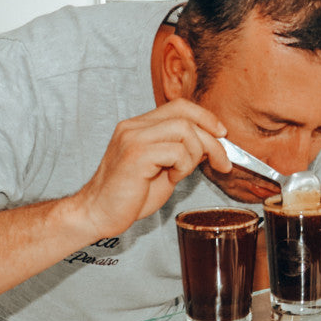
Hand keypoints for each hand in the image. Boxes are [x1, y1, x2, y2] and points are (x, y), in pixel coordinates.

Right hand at [71, 99, 230, 238]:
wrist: (98, 214)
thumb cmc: (130, 196)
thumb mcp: (164, 168)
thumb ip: (183, 152)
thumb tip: (211, 143)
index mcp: (140, 126)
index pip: (180, 106)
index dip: (206, 117)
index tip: (222, 135)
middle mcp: (134, 127)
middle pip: (185, 114)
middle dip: (212, 139)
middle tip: (221, 162)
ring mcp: (133, 138)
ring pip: (184, 130)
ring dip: (195, 155)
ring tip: (181, 174)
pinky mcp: (135, 155)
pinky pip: (176, 151)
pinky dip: (183, 166)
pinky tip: (171, 178)